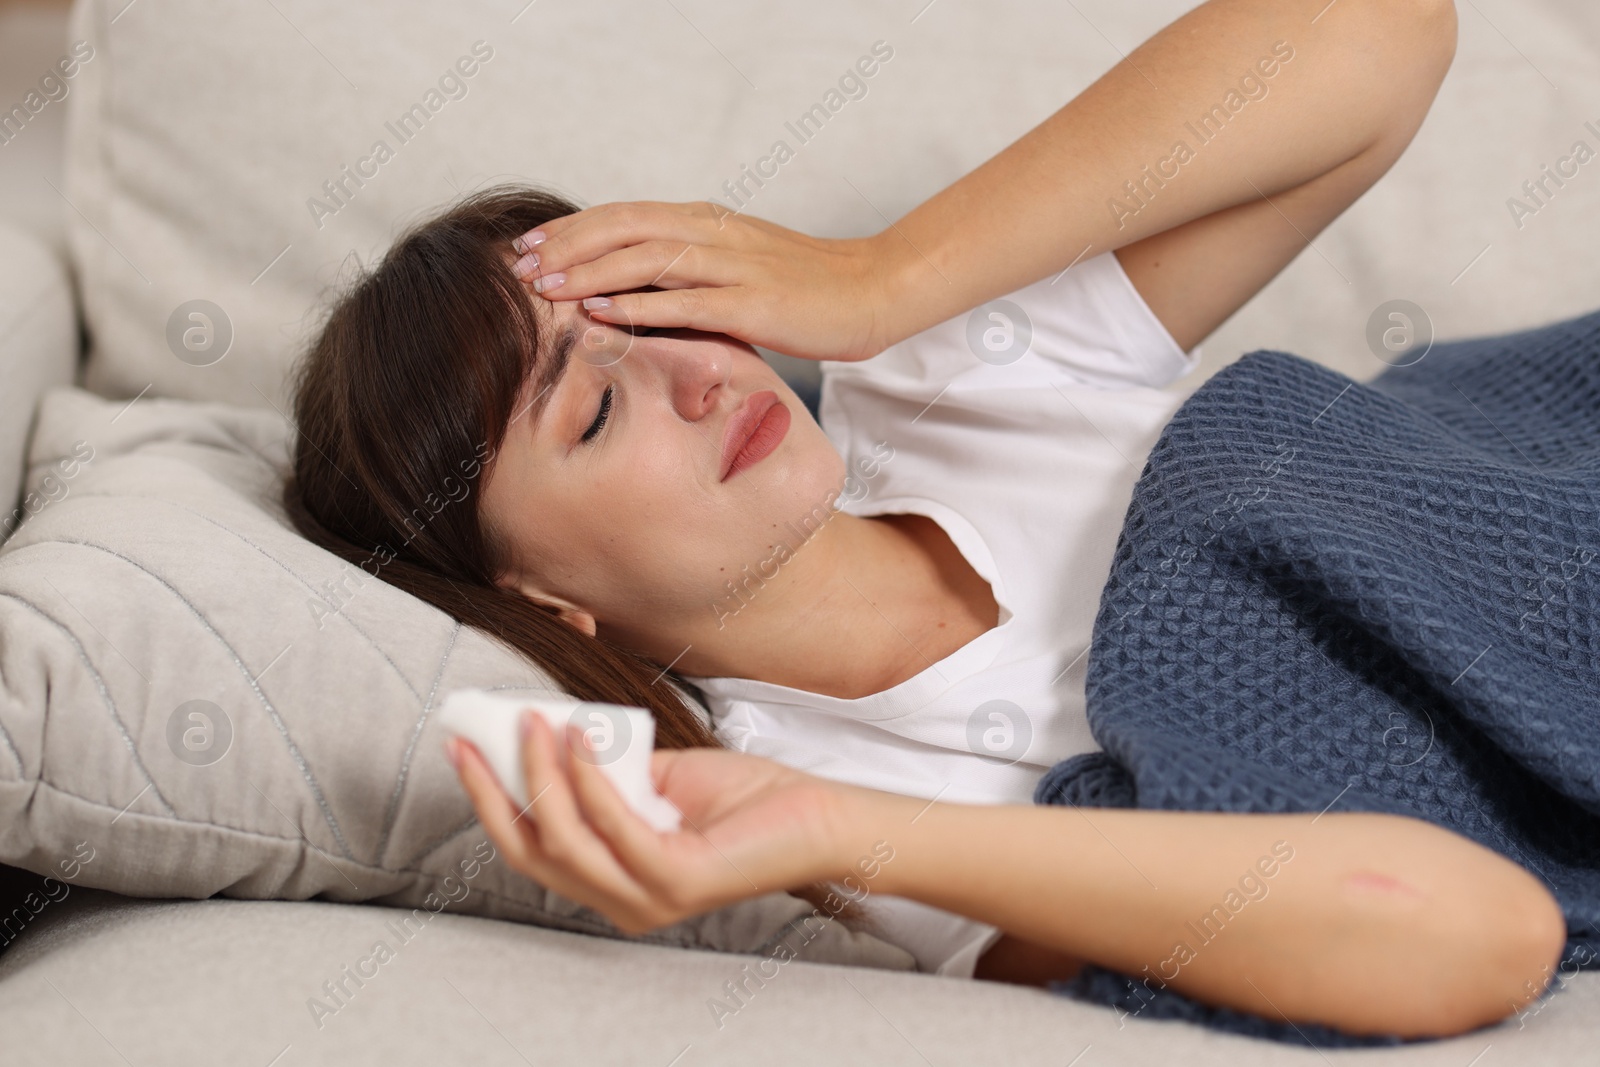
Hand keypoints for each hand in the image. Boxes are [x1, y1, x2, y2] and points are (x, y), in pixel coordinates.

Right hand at [448, 712, 864, 933]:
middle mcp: (621, 902)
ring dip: (541, 775)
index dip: (491, 801)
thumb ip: (608, 772)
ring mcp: (647, 898)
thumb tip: (554, 736)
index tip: (464, 749)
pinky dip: (591, 779)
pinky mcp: (676, 881)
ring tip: (534, 723)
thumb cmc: (744, 799)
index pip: (531, 849)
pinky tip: (582, 738)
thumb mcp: (658, 780)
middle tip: (472, 737)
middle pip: (532, 851)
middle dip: (494, 792)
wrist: (816, 817)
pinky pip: (616, 827)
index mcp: (612, 882)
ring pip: (565, 841)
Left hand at [510, 201, 899, 362]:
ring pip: (647, 258)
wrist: (875, 291)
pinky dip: (639, 306)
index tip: (531, 249)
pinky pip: (686, 301)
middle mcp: (715, 235)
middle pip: (625, 228)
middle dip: (568, 247)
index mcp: (709, 223)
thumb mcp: (740, 269)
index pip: (626, 215)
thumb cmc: (807, 289)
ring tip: (546, 289)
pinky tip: (602, 314)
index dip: (575, 230)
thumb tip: (636, 293)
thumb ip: (692, 273)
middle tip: (521, 267)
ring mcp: (735, 267)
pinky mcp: (754, 303)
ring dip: (591, 273)